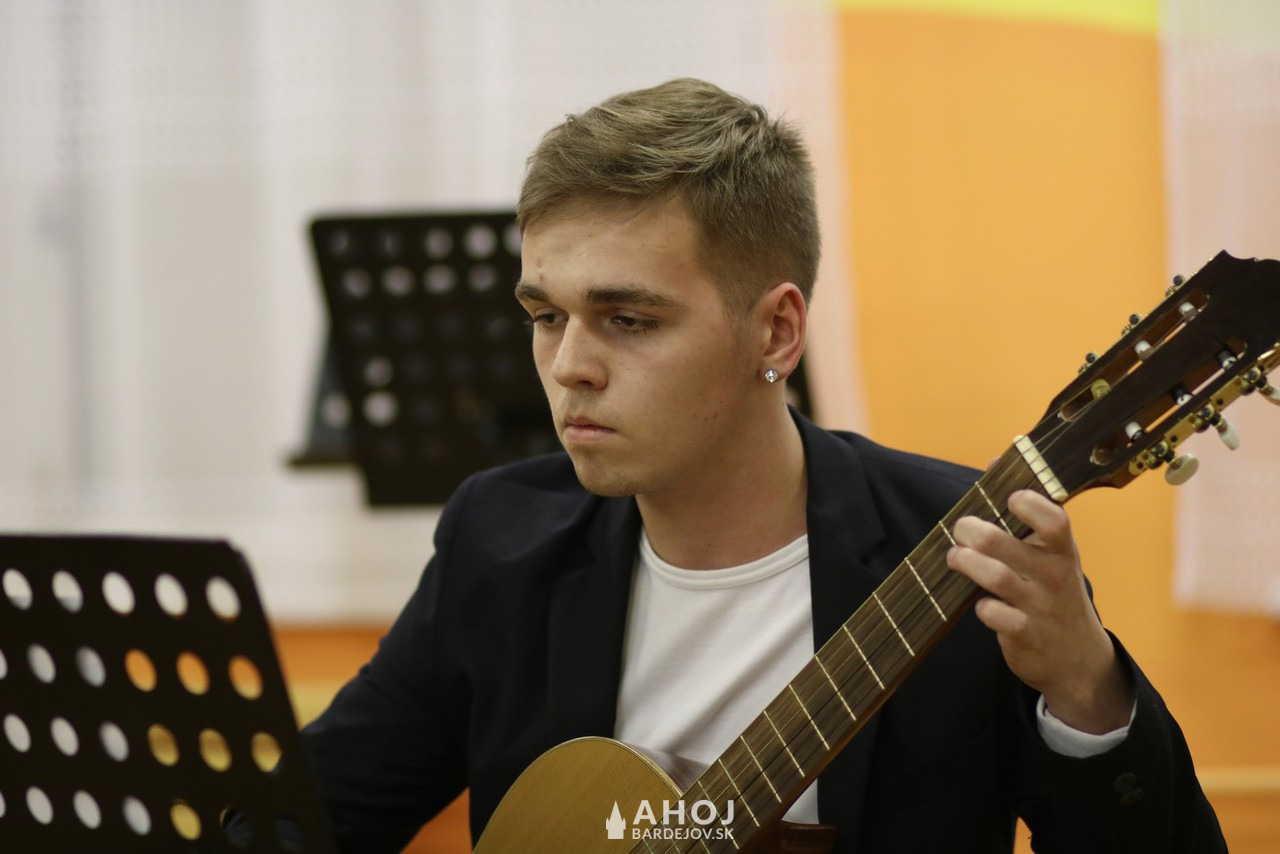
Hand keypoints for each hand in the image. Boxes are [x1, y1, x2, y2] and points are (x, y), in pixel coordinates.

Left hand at [946, 490, 1133, 733]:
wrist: (1078, 658)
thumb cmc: (1054, 591)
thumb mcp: (1052, 553)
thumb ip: (1027, 510)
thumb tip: (996, 459)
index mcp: (1062, 551)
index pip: (1055, 522)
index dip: (1030, 505)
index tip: (1009, 497)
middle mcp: (1054, 577)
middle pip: (1011, 547)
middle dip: (977, 533)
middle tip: (960, 528)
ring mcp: (1041, 608)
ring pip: (999, 578)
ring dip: (968, 564)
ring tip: (954, 557)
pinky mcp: (1026, 636)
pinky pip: (997, 616)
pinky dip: (983, 608)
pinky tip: (978, 603)